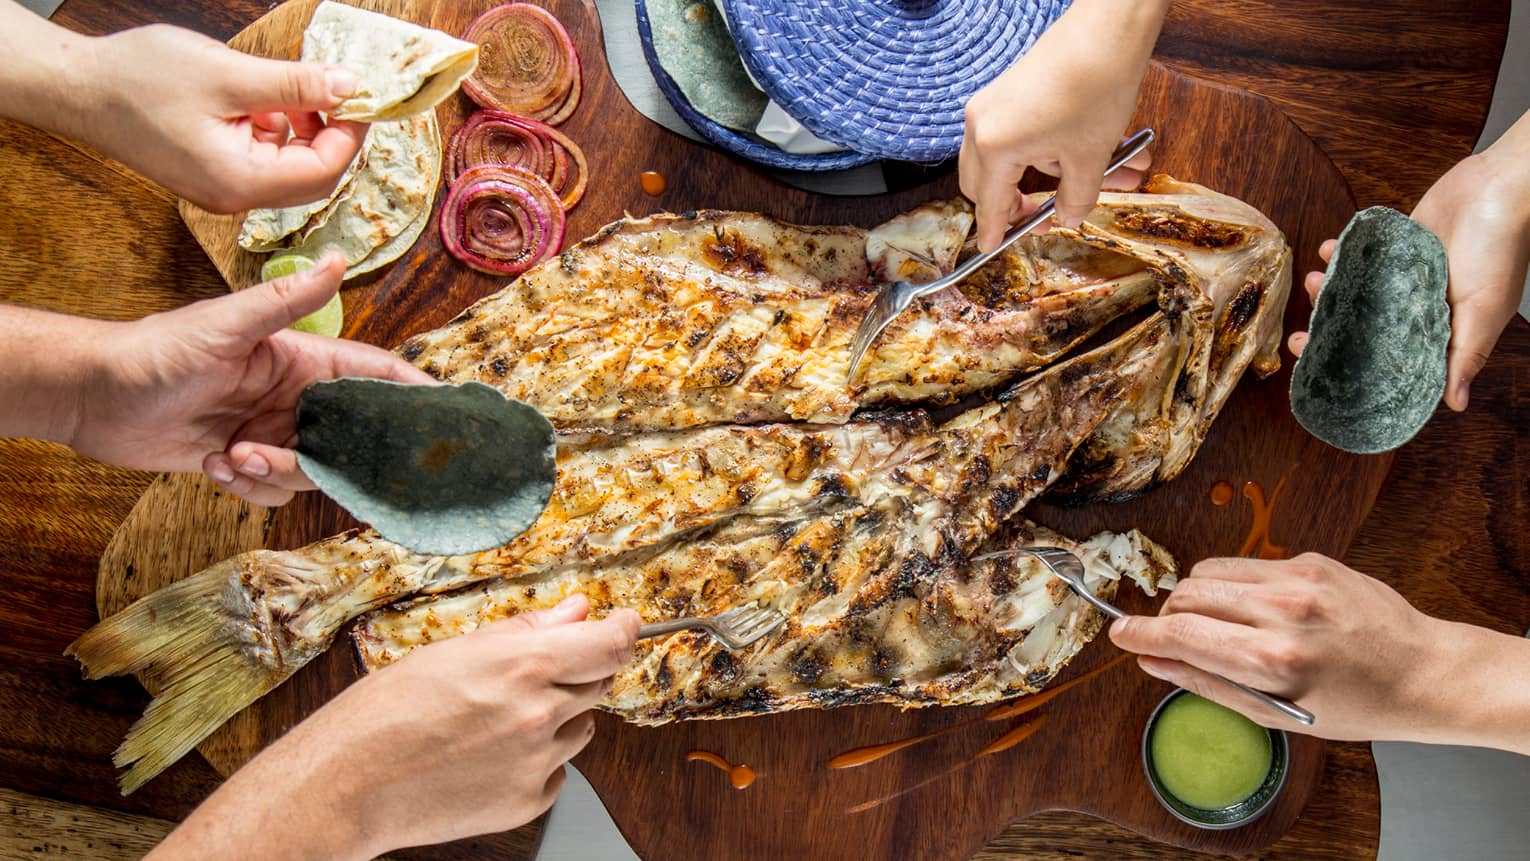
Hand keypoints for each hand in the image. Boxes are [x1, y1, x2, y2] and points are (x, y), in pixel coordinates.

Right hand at [68, 24, 366, 212]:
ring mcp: (222, 188)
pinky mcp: (212, 173)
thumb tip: (348, 87)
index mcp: (240, 181)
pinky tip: (260, 101)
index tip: (360, 98)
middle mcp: (234, 195)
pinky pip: (263, 159)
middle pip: (311, 177)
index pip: (322, 172)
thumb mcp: (228, 74)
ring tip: (288, 89)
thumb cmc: (139, 80)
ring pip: (289, 167)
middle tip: (336, 91)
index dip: (350, 135)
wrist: (77, 88)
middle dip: (331, 134)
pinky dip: (274, 130)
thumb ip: (294, 85)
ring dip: (303, 130)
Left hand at [68, 253, 431, 504]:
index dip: (411, 394)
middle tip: (296, 457)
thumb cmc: (155, 351)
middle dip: (334, 458)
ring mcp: (269, 431)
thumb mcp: (226, 323)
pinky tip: (214, 465)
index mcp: (301, 360)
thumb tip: (339, 259)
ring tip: (234, 456)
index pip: (373, 376)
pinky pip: (272, 491)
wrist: (93, 396)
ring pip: (311, 471)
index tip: (444, 417)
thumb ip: (287, 300)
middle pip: (349, 438)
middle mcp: (292, 398)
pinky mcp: (242, 462)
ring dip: (276, 472)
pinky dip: (248, 487)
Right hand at [146, 595, 642, 858]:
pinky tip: (488, 755)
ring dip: (557, 717)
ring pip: (579, 728)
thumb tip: (578, 610)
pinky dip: (536, 760)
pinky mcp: (527, 802)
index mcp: (524, 666)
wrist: (349, 784)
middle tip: (530, 675)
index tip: (627, 624)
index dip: (624, 630)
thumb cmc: (387, 712)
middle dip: (577, 672)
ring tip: (493, 720)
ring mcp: (537, 763)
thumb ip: (528, 630)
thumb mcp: (456, 650)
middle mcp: (540, 715)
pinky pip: (556, 771)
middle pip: (598, 683)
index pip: (610, 644)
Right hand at [959, 0, 1165, 251]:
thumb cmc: (1094, 89)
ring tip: (1108, 176)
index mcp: (994, 147)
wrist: (1105, 32)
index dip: (995, 230)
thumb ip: (1076, 198)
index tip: (993, 246)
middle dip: (1015, 204)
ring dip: (1051, 174)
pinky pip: (1019, 134)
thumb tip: (1069, 216)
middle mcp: (982, 125)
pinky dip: (1051, 149)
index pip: (989, 204)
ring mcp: (993, 105)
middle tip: (1045, 215)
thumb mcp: (1090, 157)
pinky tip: (1096, 149)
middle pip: (985, 183)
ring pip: (1010, 158)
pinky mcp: (1009, 92)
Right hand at [1108, 554, 1448, 739]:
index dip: (1138, 634)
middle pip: (1185, 595)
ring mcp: (1297, 579)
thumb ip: (1207, 683)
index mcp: (1271, 660)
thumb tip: (1153, 661)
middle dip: (1169, 618)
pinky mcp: (1310, 559)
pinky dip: (1235, 586)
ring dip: (1198, 597)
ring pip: (1208, 572)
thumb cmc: (1355, 704)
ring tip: (1221, 624)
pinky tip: (1260, 610)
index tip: (1118, 634)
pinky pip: (1245, 564)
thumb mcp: (1277, 713)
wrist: (1423, 671)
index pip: (1179, 635)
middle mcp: (1282, 612)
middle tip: (1178, 638)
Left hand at [1289, 127, 1529, 410]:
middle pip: (1365, 329)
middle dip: (1330, 333)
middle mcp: (1420, 305)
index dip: (1356, 367)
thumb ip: (1465, 354)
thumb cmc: (1499, 247)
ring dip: (1330, 290)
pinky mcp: (1397, 246)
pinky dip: (1341, 253)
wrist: (1496, 186)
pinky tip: (1327, 250)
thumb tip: (1454, 403)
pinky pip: (1362, 255)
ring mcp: (1406, 275)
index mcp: (1441, 328)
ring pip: (1358, 291)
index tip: (1319, 368)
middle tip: (1301, 336)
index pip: (1392, 360)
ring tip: (1316, 281)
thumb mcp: (1484, 309)